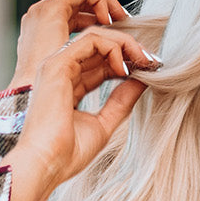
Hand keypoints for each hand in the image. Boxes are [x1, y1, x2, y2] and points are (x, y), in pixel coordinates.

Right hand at [0, 0, 160, 200]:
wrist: (46, 164)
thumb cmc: (68, 153)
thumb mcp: (103, 124)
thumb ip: (121, 102)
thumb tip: (141, 82)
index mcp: (69, 86)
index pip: (101, 64)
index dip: (127, 62)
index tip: (151, 70)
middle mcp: (61, 71)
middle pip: (99, 46)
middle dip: (130, 49)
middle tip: (153, 61)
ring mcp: (57, 64)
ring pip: (96, 36)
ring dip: (125, 44)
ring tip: (144, 61)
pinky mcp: (58, 63)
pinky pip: (91, 40)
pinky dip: (114, 47)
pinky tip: (126, 67)